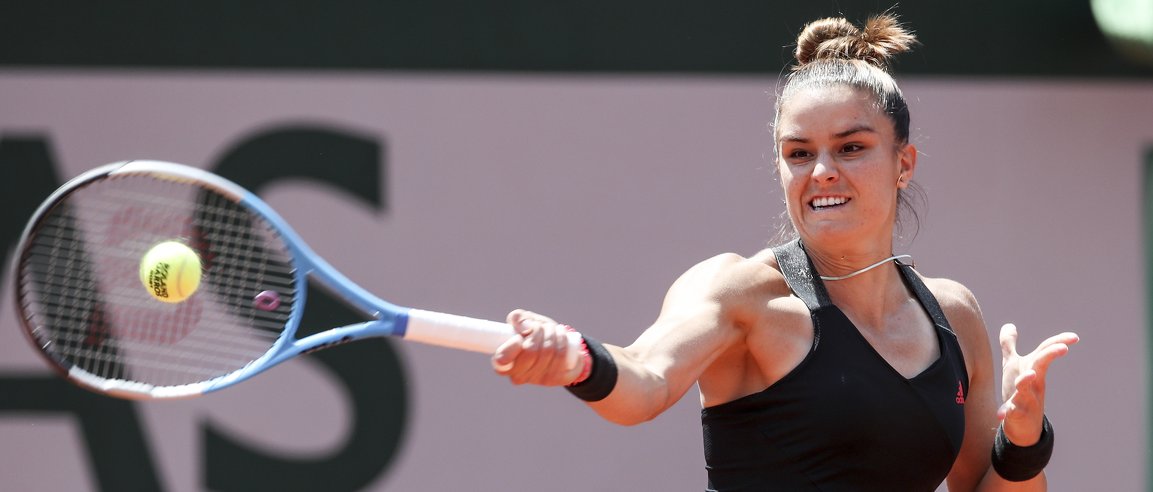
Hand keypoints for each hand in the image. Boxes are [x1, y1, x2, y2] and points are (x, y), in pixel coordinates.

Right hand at [492, 309, 582, 385]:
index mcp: (505, 363)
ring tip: (552, 328)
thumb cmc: (538, 334)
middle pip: (529, 352)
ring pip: (547, 351)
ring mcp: (538, 380)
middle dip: (537, 331)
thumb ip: (518, 318)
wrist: (563, 347)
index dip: (510, 347)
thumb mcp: (526, 322)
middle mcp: (520, 376)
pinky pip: (560, 356)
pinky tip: (561, 334)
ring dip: (551, 333)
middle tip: (541, 326)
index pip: (501, 361)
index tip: (518, 337)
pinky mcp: (557, 379)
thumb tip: (525, 327)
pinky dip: (562, 340)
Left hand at [998, 323, 1078, 444]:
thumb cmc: (1018, 390)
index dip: (1058, 342)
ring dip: (1026, 381)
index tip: (1075, 337)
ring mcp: (1025, 399)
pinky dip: (1007, 412)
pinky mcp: (1015, 414)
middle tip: (1063, 348)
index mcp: (1032, 369)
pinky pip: (1012, 413)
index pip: (1045, 352)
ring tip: (1030, 374)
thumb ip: (1010, 345)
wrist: (1022, 425)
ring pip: (1025, 390)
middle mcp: (1032, 383)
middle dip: (1049, 356)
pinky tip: (1001, 414)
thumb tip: (1009, 325)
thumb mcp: (1013, 365)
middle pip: (1040, 366)